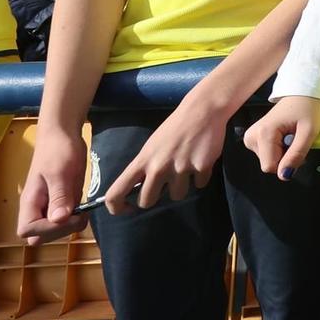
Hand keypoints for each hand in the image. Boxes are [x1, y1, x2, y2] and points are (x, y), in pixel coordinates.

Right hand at [18, 126, 87, 243]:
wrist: (63, 134)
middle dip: (61, 231)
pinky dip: (75, 219)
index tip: (67, 215)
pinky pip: (64, 222)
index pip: (27, 231)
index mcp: (29, 202)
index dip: (47, 230)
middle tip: (78, 213)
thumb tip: (59, 220)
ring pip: (53, 232)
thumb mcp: (60, 172)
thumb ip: (59, 196)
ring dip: (70, 226)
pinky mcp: (60, 204)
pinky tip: (83, 206)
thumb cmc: (58, 150)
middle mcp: (35, 208)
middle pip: (39, 236)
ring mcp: (47, 207)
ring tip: (82, 208)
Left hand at [102, 96, 229, 211]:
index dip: (117, 207)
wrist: (202, 110)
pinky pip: (200, 185)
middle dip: (155, 197)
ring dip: (182, 185)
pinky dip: (201, 176)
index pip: (116, 192)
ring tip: (186, 167)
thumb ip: (146, 167)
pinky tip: (201, 160)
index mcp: (142, 160)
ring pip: (177, 196)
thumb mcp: (152, 146)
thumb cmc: (174, 128)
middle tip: (164, 186)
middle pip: (146, 202)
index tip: (127, 208)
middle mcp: (158, 167)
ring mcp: (180, 168)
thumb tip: (142, 189)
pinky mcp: (201, 167)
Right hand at [242, 96, 319, 179]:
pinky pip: (267, 154)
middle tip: (296, 140)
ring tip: (291, 135)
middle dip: (285, 158)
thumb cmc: (307, 108)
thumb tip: (284, 176)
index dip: (287, 164)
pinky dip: (279, 149)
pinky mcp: (253, 137)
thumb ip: (296, 154)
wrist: (301, 93)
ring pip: (268, 160)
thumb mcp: (309, 131)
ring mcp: (251, 137)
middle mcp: (252, 136)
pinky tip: (285, 136)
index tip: (298, 149)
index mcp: (263, 134)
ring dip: (283, 153)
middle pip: (269, 164)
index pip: (270, 166)